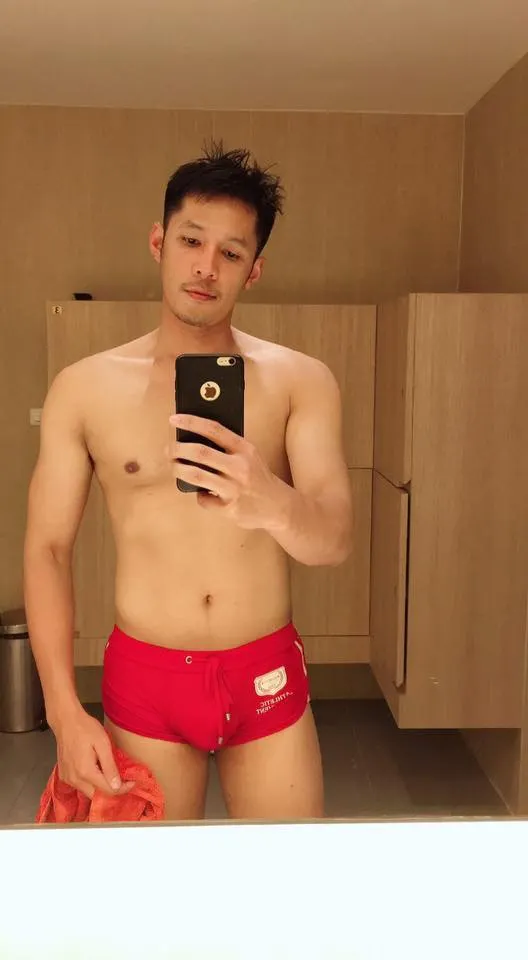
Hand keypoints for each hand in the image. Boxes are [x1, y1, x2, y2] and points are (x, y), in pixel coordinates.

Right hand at [53, 704, 134, 798]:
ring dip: (100, 787)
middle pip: (96, 796)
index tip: (132, 782)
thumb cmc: (86, 729)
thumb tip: (117, 786)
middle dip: (111, 790)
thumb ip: (110, 766)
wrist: (66, 721)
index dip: (122, 789)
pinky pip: (80, 785)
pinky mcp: (63, 775)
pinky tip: (96, 770)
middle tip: (123, 780)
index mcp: (86, 772)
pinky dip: (90, 782)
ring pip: (87, 792)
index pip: (108, 790)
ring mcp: (67, 778)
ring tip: (110, 774)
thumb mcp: (103, 744)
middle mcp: (74, 780)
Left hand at [169, 414, 286, 530]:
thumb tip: (193, 437)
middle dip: (177, 449)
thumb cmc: (257, 477)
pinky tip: (203, 493)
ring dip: (178, 470)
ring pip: (196, 476)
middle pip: (200, 453)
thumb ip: (228, 447)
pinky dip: (199, 496)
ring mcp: (235, 488)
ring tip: (173, 467)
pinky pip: (204, 499)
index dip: (191, 422)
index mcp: (245, 449)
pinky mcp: (230, 508)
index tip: (174, 419)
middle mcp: (240, 467)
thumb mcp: (250, 456)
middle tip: (168, 450)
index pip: (214, 429)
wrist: (278, 506)